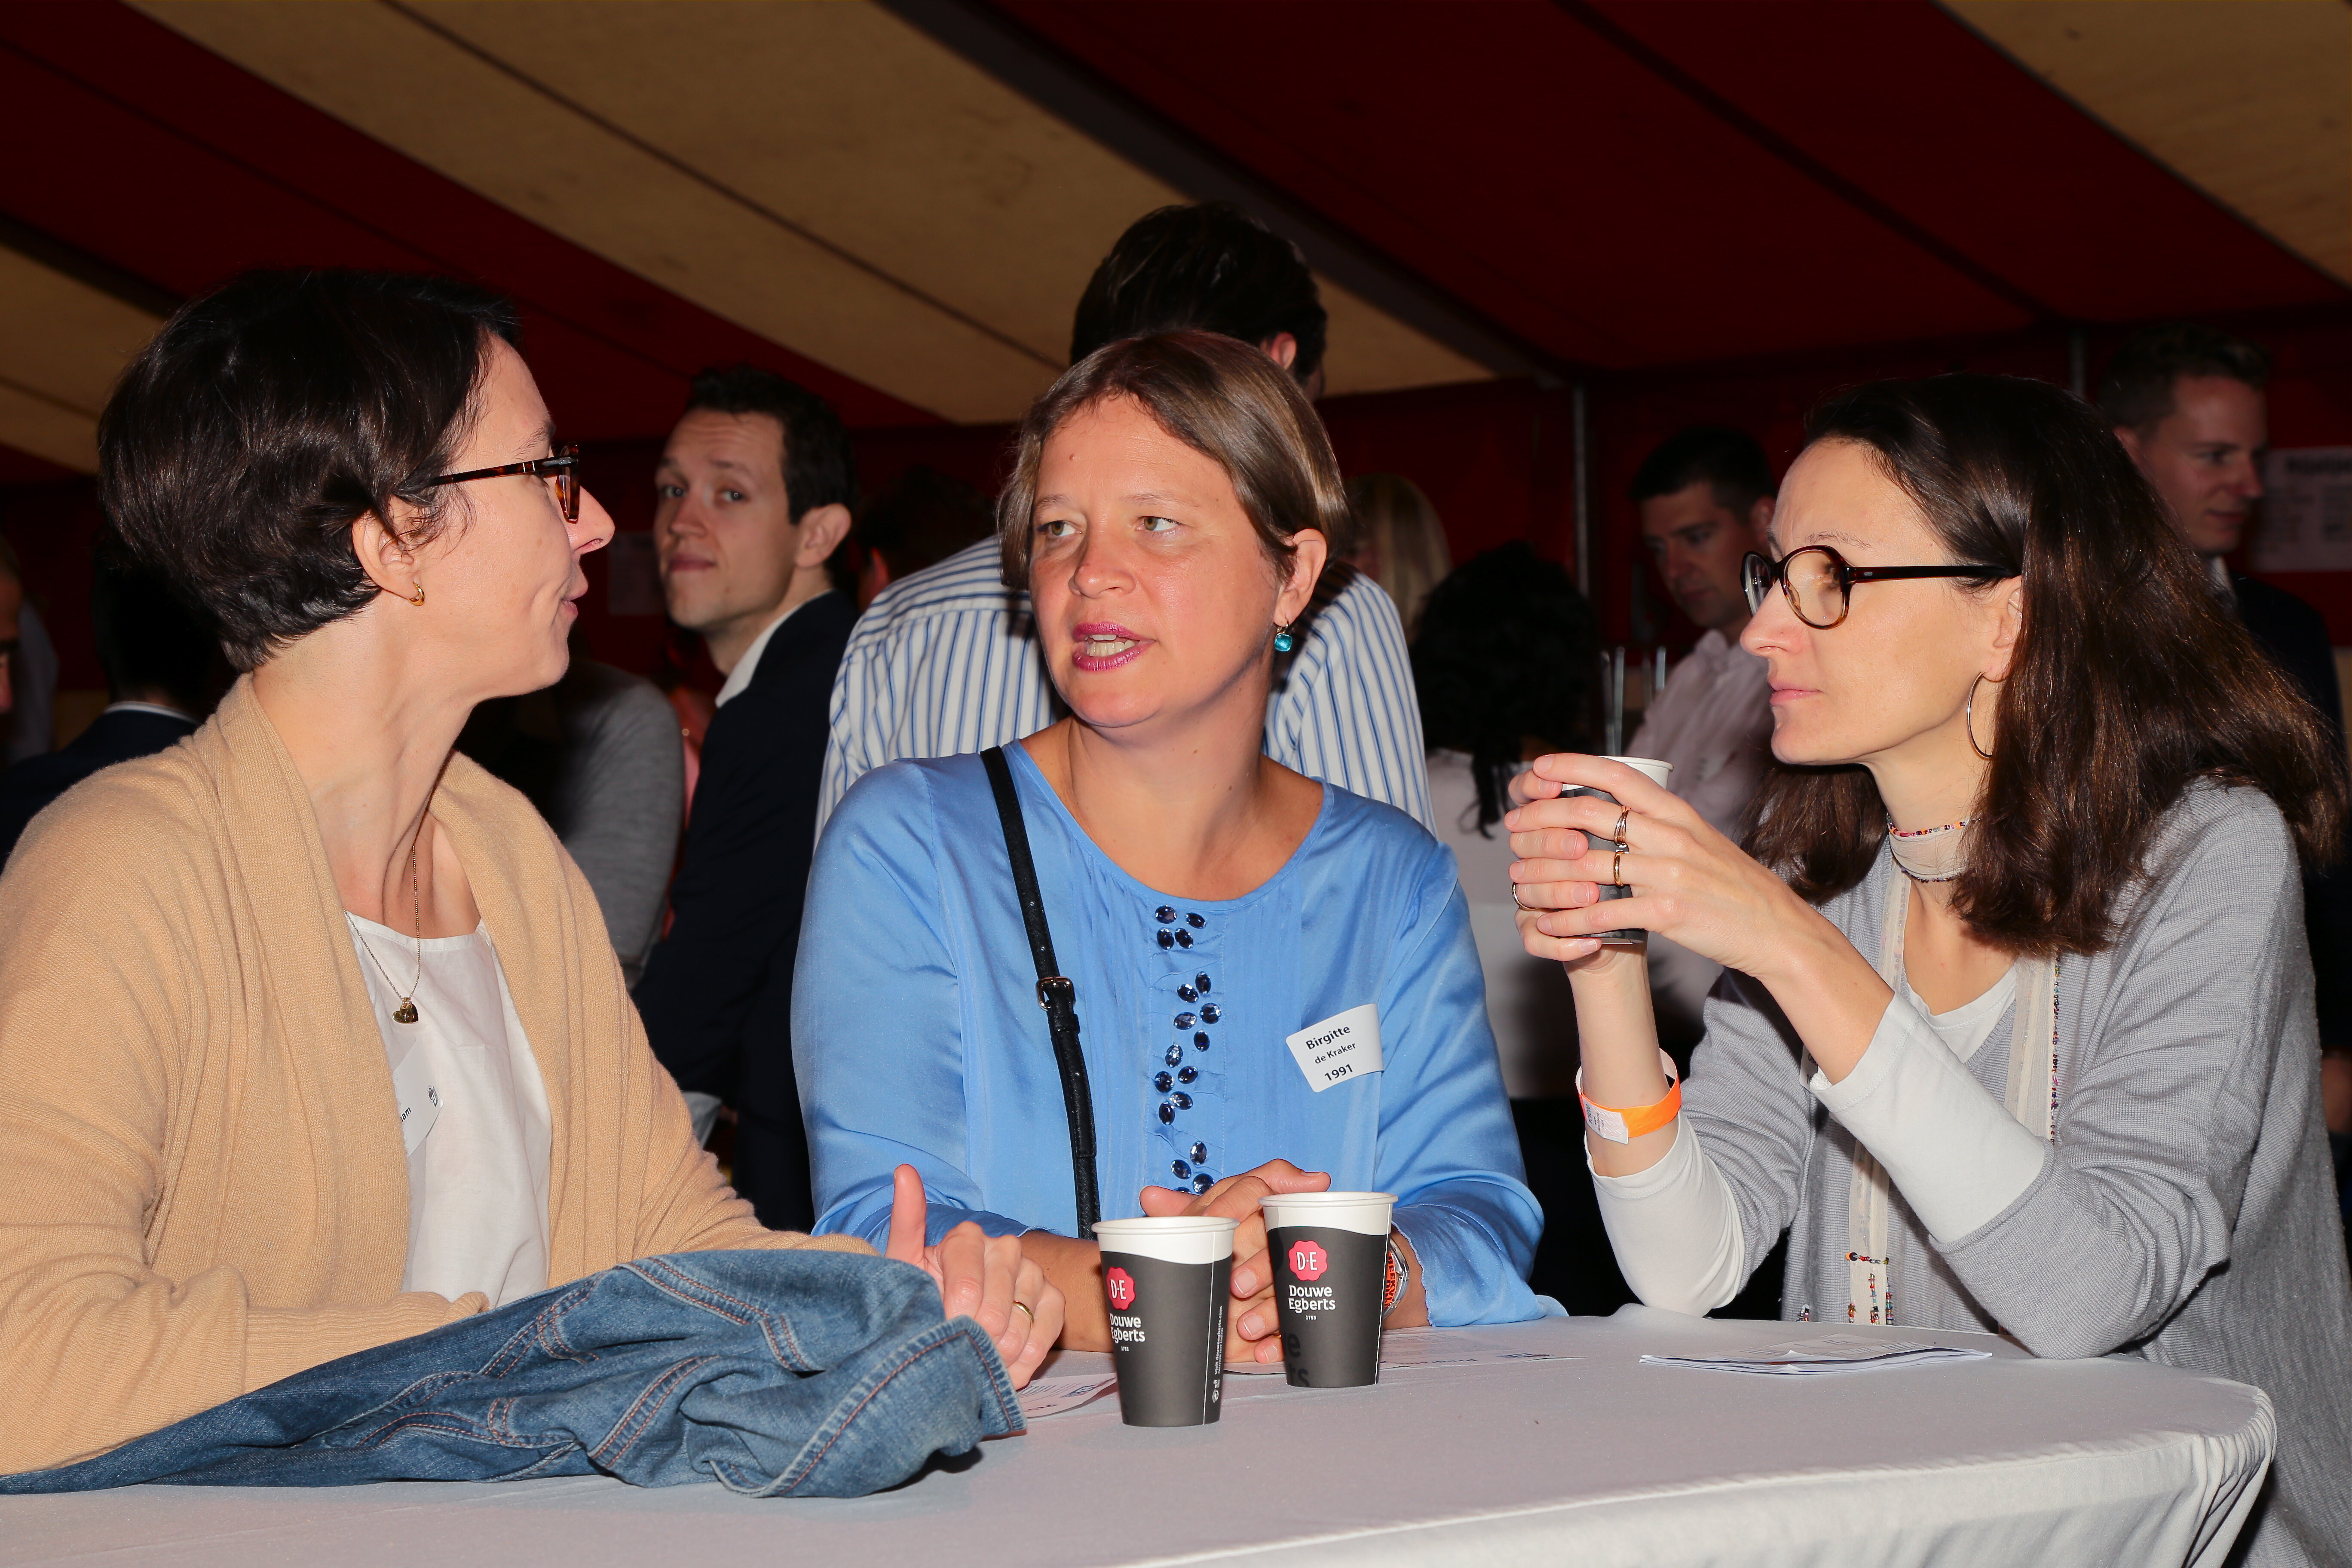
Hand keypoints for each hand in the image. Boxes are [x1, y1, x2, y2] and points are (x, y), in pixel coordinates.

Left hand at [885, 1164, 1060, 1387]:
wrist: (947, 1328)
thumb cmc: (921, 1298)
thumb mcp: (903, 1266)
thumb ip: (906, 1221)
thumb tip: (903, 1170)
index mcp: (966, 1238)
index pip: (967, 1277)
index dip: (956, 1311)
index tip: (945, 1329)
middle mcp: (1003, 1247)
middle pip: (998, 1299)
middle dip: (980, 1335)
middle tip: (964, 1354)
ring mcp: (1032, 1271)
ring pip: (1024, 1314)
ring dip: (1003, 1349)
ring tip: (982, 1363)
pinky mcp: (1053, 1296)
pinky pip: (1050, 1324)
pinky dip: (1030, 1353)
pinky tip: (1009, 1367)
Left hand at [1138, 1159, 1328, 1363]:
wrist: (1228, 1297)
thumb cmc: (1217, 1251)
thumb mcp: (1201, 1228)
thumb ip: (1180, 1212)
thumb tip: (1149, 1196)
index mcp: (1254, 1212)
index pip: (1254, 1192)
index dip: (1235, 1204)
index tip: (1212, 1218)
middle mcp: (1273, 1245)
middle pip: (1277, 1248)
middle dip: (1260, 1267)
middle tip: (1237, 1286)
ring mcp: (1283, 1282)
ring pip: (1286, 1292)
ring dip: (1269, 1311)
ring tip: (1246, 1327)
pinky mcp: (1287, 1318)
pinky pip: (1291, 1331)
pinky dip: (1278, 1345)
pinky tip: (1262, 1353)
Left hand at [1502, 753, 1820, 984]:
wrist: (1775, 929)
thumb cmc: (1733, 885)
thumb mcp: (1699, 838)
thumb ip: (1660, 822)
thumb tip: (1619, 805)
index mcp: (1676, 812)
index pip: (1617, 775)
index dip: (1572, 766)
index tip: (1538, 769)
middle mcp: (1670, 836)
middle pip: (1590, 812)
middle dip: (1542, 816)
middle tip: (1513, 825)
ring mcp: (1668, 874)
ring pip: (1587, 864)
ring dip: (1544, 872)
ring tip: (1518, 878)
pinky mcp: (1666, 913)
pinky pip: (1603, 912)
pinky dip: (1569, 919)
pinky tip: (1549, 922)